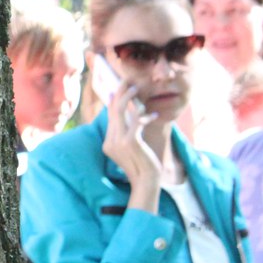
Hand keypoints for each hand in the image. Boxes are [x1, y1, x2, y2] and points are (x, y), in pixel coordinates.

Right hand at [103, 83, 161, 210]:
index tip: (119, 88)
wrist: (147, 182)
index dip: (114, 99)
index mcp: (108, 142)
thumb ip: (126, 133)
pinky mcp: (130, 141)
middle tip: (126, 80)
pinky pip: (135, 120)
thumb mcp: (131, 149)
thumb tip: (129, 116)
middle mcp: (110, 140)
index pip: (109, 116)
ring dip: (129, 97)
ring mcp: (118, 141)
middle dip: (119, 92)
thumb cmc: (142, 165)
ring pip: (120, 111)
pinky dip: (144, 114)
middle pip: (112, 109)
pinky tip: (154, 115)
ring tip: (136, 88)